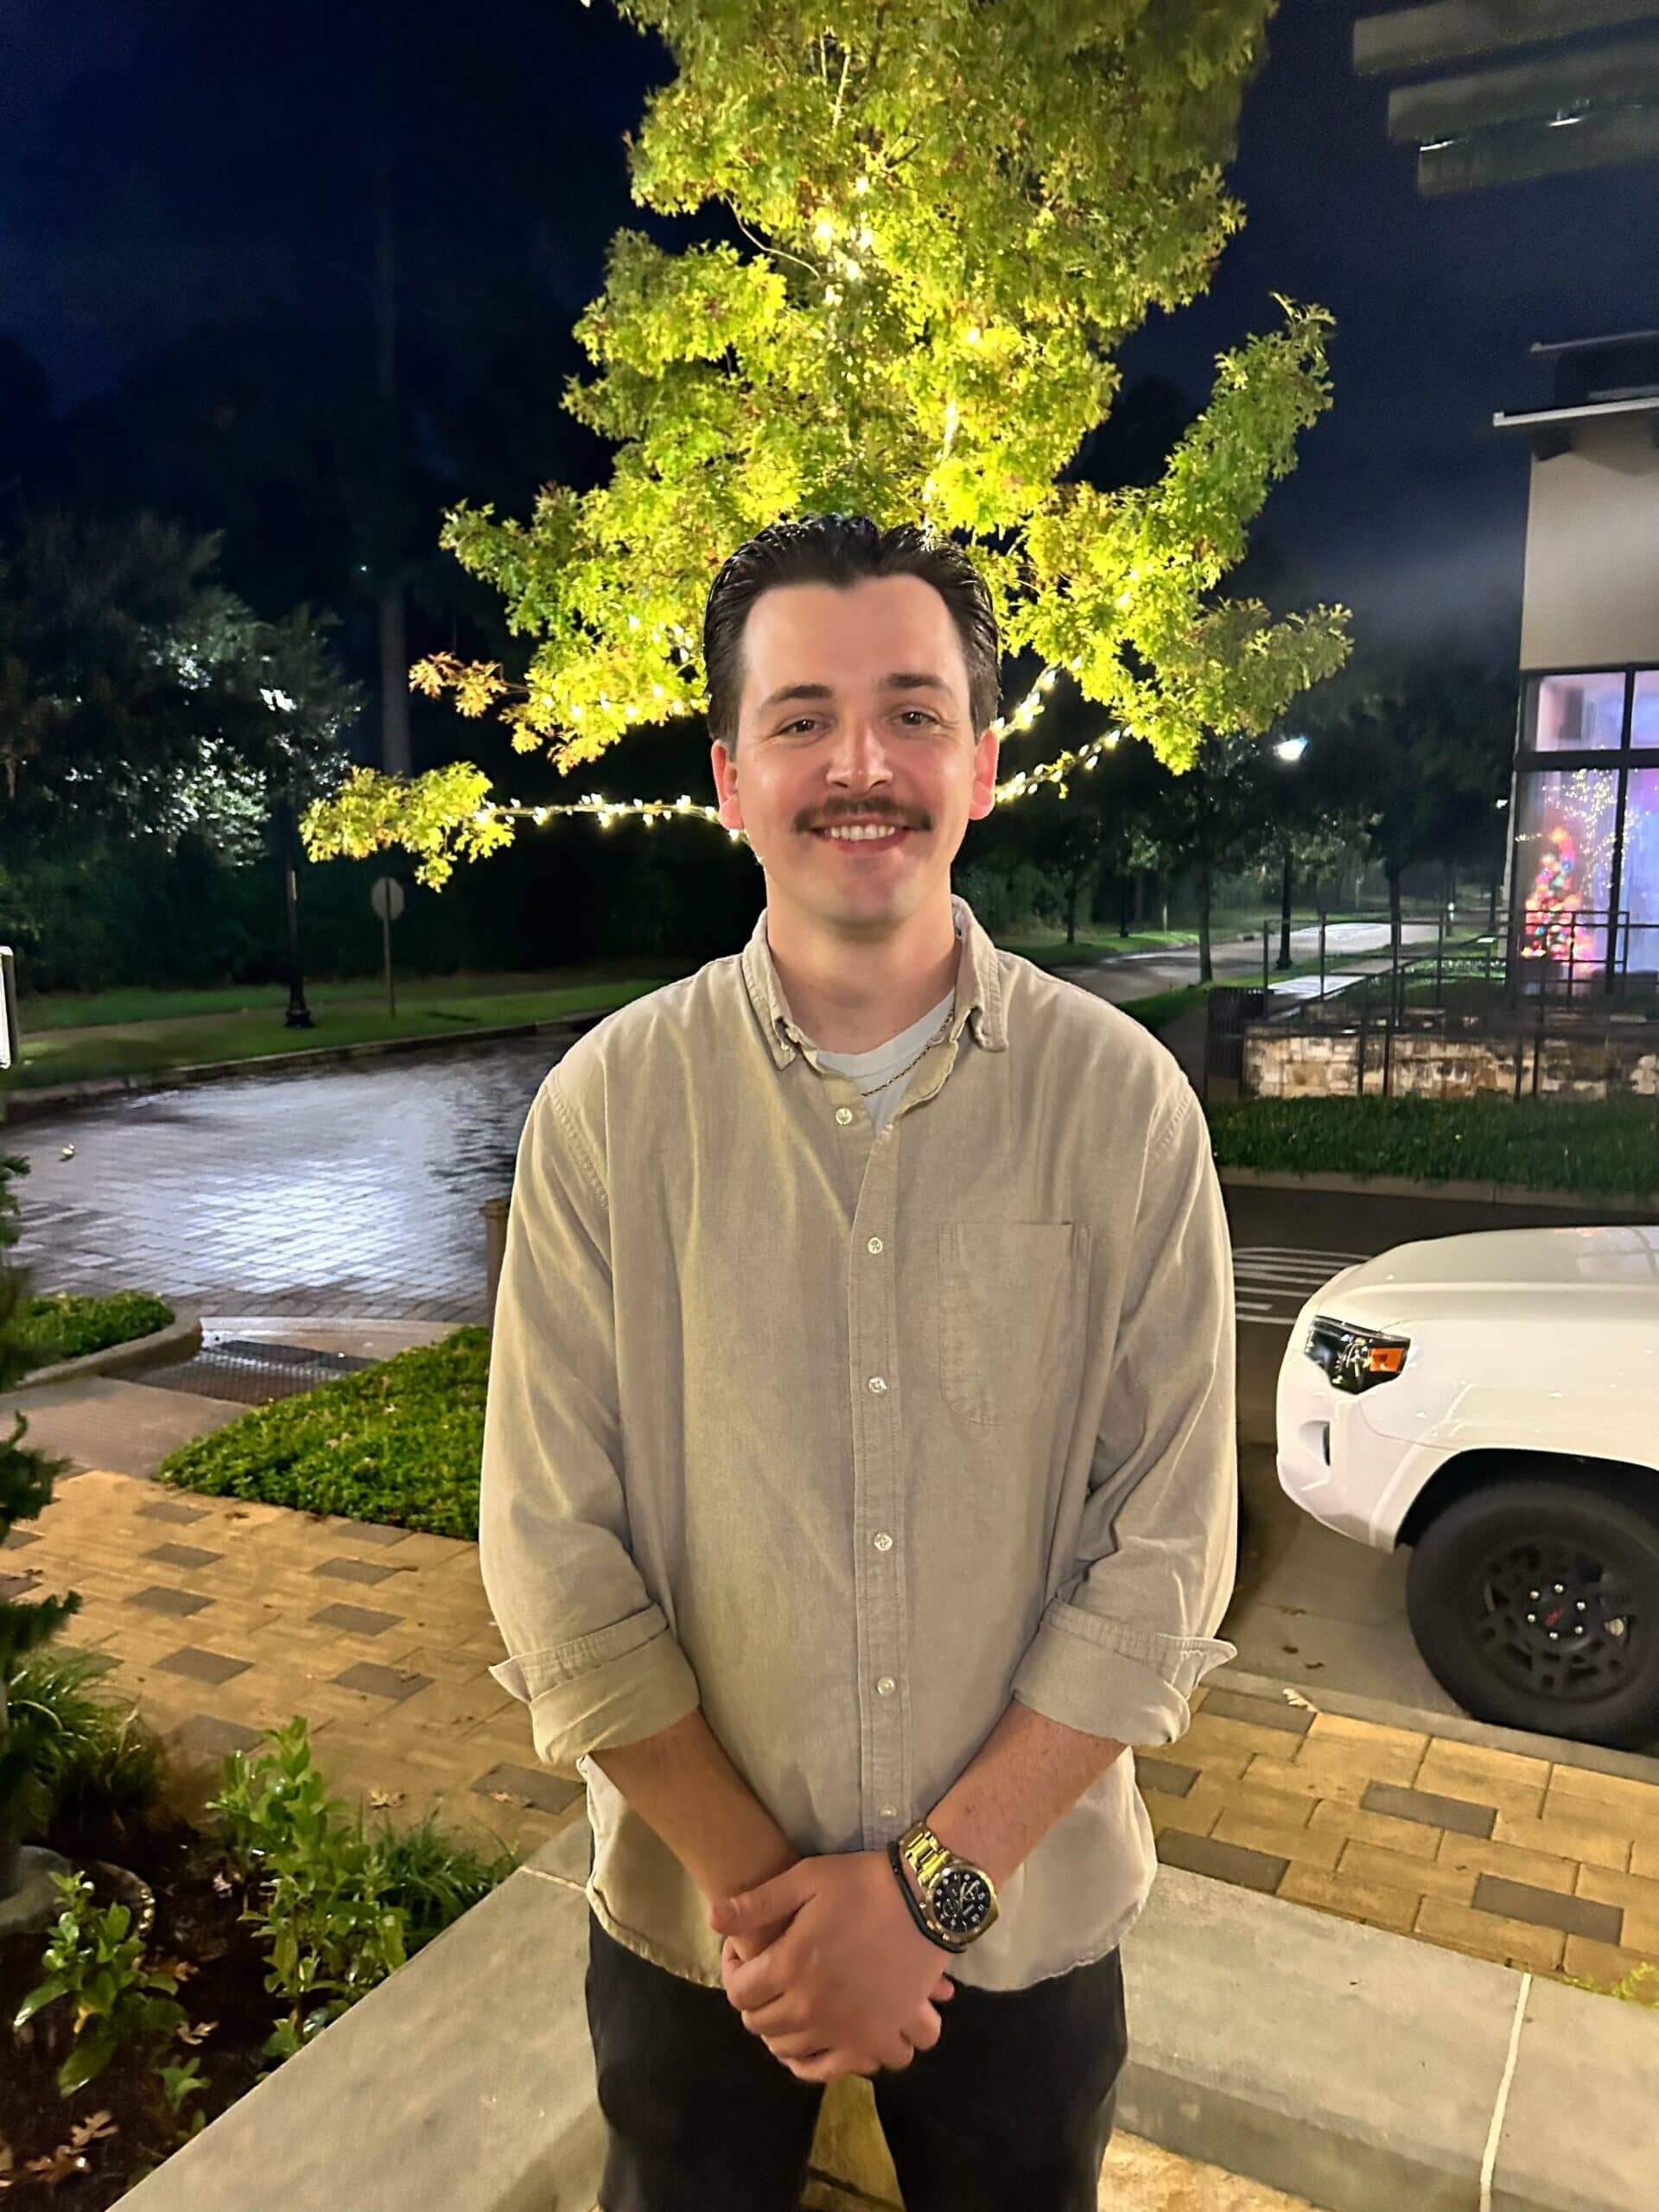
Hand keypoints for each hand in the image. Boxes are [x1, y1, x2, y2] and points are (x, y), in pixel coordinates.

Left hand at [708, 1850, 957, 2083]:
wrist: (925, 1900)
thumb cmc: (863, 1884)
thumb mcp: (806, 1878)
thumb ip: (758, 1902)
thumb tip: (713, 1919)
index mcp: (790, 1967)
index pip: (740, 1993)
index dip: (733, 1974)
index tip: (741, 1957)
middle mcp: (811, 2008)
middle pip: (762, 2026)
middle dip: (755, 2004)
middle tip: (765, 1980)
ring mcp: (845, 2030)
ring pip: (795, 2052)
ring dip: (784, 2035)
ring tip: (791, 2008)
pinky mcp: (878, 2040)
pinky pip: (842, 2070)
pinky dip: (825, 2063)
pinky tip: (823, 2044)